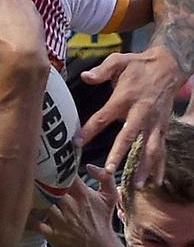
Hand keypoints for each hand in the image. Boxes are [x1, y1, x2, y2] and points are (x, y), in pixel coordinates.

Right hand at [0, 0, 48, 68]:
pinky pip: (26, 32)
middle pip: (0, 14)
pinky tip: (13, 50)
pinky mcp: (42, 29)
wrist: (26, 56)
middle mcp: (21, 1)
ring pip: (14, 22)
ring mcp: (34, 14)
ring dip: (6, 31)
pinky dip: (19, 38)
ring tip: (0, 46)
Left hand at [31, 166, 118, 246]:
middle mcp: (71, 207)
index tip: (51, 161)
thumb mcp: (110, 197)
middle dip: (43, 179)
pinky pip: (36, 224)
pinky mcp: (52, 234)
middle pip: (52, 188)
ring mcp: (61, 221)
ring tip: (24, 186)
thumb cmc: (102, 220)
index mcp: (83, 196)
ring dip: (34, 196)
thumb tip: (90, 166)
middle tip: (33, 170)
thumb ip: (105, 178)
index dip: (59, 167)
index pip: (69, 176)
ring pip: (43, 203)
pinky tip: (21, 208)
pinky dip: (28, 217)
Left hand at [78, 46, 182, 185]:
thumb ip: (101, 70)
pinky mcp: (162, 128)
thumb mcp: (119, 61)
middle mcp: (141, 112)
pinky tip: (156, 182)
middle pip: (129, 135)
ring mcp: (154, 122)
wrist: (168, 65)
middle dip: (119, 153)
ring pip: (150, 147)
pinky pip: (162, 149)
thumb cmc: (138, 65)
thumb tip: (84, 77)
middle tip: (109, 170)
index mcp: (125, 97)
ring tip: (136, 185)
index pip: (104, 116)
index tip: (77, 142)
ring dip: (144, 167)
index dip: (90, 129)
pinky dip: (160, 166)